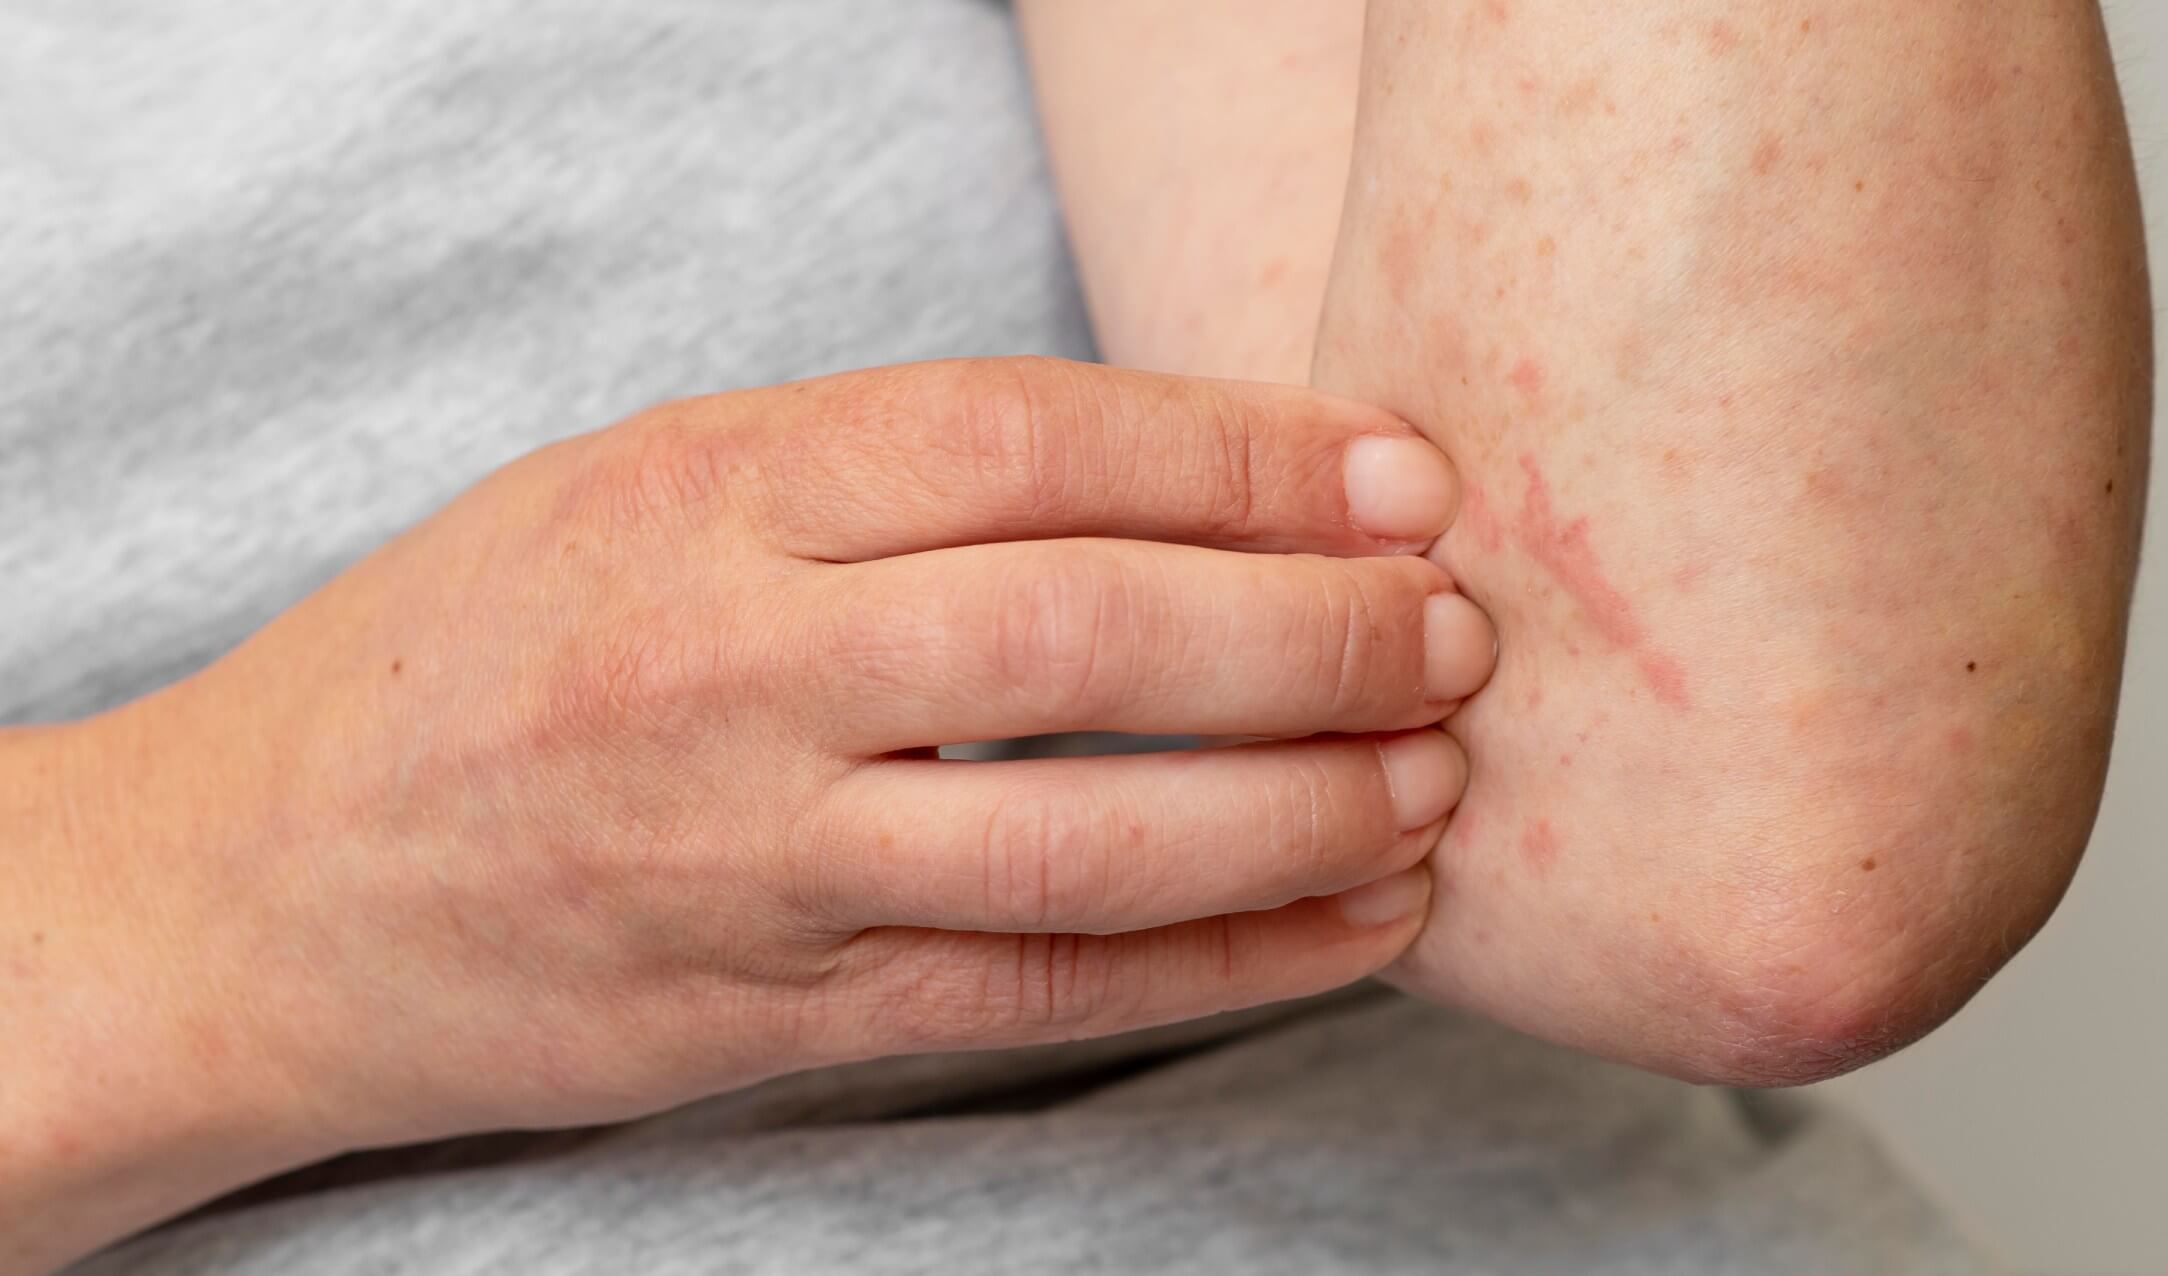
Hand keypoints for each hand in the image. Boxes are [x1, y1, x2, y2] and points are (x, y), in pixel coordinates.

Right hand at [6, 356, 1492, 1267]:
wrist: (260, 886)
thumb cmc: (473, 650)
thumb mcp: (642, 482)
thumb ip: (877, 470)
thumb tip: (1177, 478)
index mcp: (706, 492)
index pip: (1028, 440)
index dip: (1242, 452)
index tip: (1392, 467)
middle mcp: (735, 667)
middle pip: (1090, 632)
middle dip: (1315, 630)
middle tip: (1456, 628)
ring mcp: (757, 860)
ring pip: (1088, 839)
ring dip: (1302, 808)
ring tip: (1437, 778)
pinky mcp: (775, 1016)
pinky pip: (1044, 993)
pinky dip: (1225, 963)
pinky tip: (1353, 924)